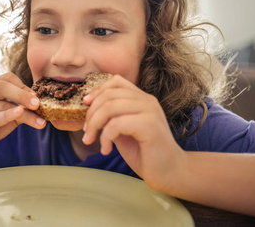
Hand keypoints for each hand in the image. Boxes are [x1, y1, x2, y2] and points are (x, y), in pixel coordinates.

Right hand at [0, 72, 45, 157]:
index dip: (22, 86)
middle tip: (38, 104)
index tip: (36, 97)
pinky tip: (19, 113)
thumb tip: (41, 104)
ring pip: (3, 106)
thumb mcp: (10, 114)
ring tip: (40, 122)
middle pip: (2, 86)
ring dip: (25, 114)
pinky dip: (7, 115)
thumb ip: (22, 107)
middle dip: (22, 94)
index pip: (7, 78)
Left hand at [83, 74, 184, 189]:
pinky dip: (105, 137)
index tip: (85, 106)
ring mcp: (150, 111)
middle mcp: (147, 100)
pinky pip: (116, 124)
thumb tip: (88, 108)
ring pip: (110, 106)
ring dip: (94, 124)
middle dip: (91, 113)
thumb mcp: (122, 130)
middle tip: (86, 132)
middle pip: (109, 94)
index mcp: (142, 98)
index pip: (116, 81)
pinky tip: (106, 150)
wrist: (169, 173)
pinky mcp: (150, 125)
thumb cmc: (144, 153)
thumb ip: (110, 117)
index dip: (97, 91)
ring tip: (91, 140)